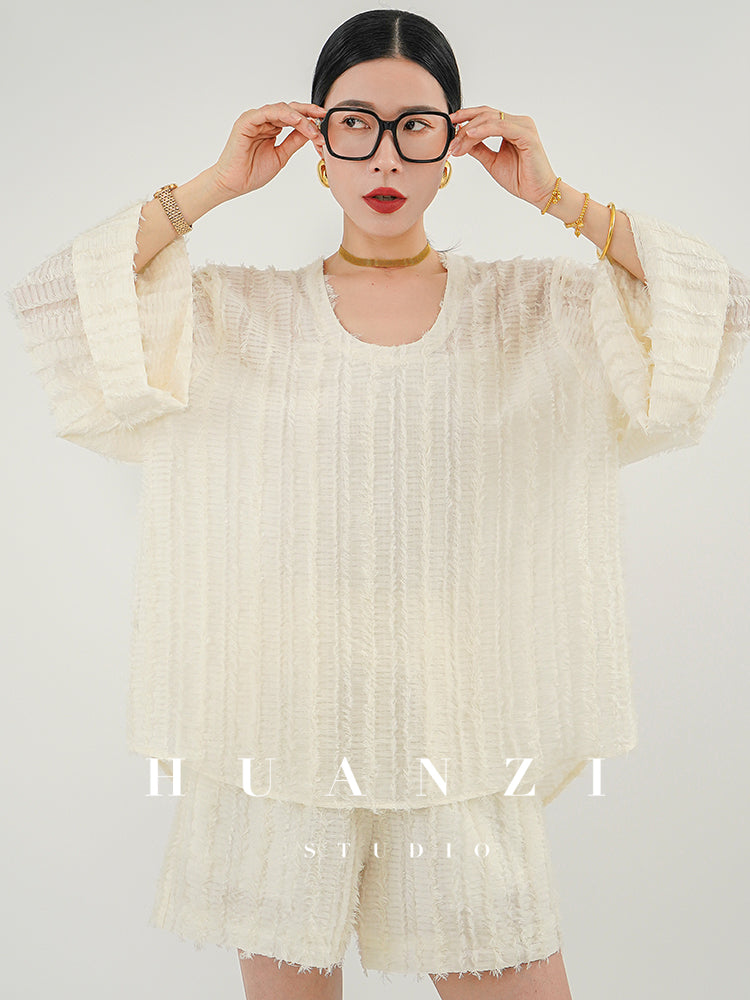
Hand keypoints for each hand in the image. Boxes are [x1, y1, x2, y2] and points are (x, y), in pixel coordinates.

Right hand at [209, 101, 326, 200]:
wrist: (234, 183)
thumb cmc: (252, 172)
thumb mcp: (281, 156)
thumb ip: (294, 142)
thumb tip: (311, 132)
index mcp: (271, 127)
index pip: (293, 117)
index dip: (309, 117)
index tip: (323, 120)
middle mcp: (263, 120)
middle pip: (289, 109)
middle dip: (308, 112)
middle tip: (322, 116)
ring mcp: (255, 119)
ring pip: (281, 109)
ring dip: (299, 117)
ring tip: (312, 128)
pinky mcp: (247, 121)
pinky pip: (267, 112)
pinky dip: (284, 115)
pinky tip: (297, 121)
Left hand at [448, 107, 557, 209]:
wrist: (537, 193)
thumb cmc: (520, 178)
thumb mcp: (492, 161)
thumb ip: (479, 149)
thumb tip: (461, 140)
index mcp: (511, 126)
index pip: (485, 115)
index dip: (466, 117)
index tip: (449, 124)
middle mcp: (518, 122)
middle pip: (485, 114)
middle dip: (464, 126)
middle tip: (451, 142)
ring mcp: (523, 126)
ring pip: (490, 119)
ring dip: (470, 131)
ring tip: (457, 145)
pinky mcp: (527, 135)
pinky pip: (501, 127)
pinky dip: (484, 130)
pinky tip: (471, 135)